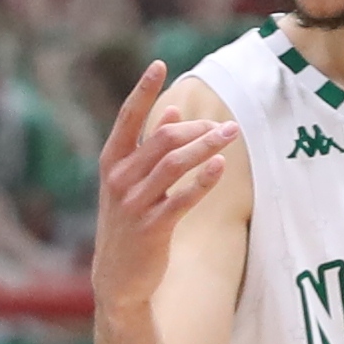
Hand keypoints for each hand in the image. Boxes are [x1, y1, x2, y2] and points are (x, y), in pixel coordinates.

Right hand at [90, 64, 235, 318]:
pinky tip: (221, 166)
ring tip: (231, 134)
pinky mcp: (153, 228)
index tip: (159, 65)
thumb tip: (170, 114)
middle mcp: (119, 179)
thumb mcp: (129, 183)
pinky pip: (182, 199)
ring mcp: (134, 204)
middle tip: (228, 125)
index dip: (142, 90)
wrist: (117, 279)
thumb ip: (146, 149)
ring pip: (174, 165)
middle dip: (197, 128)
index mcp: (111, 163)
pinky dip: (203, 181)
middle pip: (161, 140)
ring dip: (206, 147)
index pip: (126, 118)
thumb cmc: (127, 224)